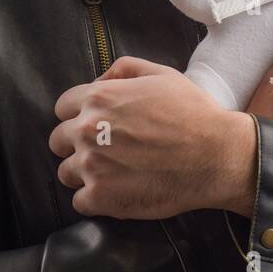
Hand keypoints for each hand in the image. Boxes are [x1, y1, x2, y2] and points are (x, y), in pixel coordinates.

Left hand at [49, 57, 256, 220]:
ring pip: (65, 172)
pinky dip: (95, 199)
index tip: (96, 125)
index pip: (62, 107)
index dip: (78, 115)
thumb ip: (123, 70)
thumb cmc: (192, 112)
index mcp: (98, 98)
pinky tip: (117, 191)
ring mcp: (91, 165)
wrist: (215, 155)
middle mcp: (87, 129)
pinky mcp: (100, 197)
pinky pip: (79, 201)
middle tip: (103, 150)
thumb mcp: (161, 74)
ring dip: (83, 173)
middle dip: (76, 143)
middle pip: (58, 140)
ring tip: (112, 173)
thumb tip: (98, 81)